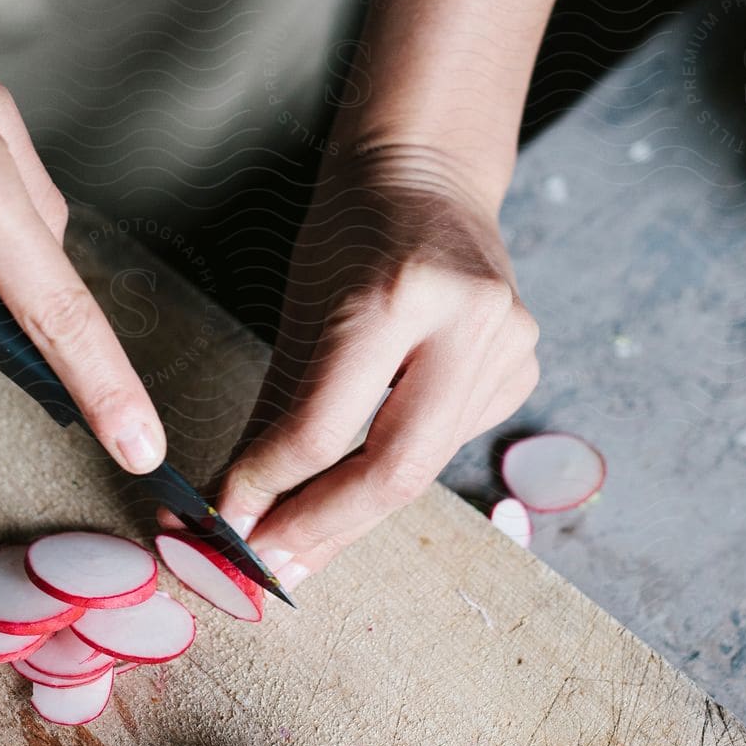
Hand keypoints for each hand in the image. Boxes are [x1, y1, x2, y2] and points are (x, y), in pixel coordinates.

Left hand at [210, 141, 538, 585]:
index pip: (325, 424)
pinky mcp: (521, 371)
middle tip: (267, 567)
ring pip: (423, 468)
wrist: (430, 178)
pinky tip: (354, 486)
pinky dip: (393, 471)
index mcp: (399, 293)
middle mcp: (467, 321)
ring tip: (296, 548)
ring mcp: (508, 348)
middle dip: (322, 529)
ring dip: (353, 515)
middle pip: (395, 469)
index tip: (225, 521)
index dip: (269, 484)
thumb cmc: (352, 234)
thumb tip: (237, 505)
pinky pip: (446, 444)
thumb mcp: (301, 307)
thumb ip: (276, 411)